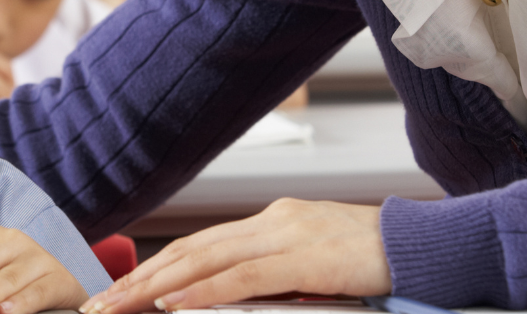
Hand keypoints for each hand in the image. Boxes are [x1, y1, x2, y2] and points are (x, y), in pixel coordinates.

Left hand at [80, 199, 390, 313]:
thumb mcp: (317, 267)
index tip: (120, 289)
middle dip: (139, 279)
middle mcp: (272, 221)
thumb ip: (275, 276)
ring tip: (117, 306)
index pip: (202, 244)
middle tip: (98, 304)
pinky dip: (202, 290)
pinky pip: (242, 277)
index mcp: (273, 221)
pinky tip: (172, 304)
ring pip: (204, 260)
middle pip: (191, 250)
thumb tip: (228, 300)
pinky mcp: (305, 257)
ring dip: (155, 287)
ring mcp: (287, 234)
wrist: (428, 246)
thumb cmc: (378, 261)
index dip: (156, 266)